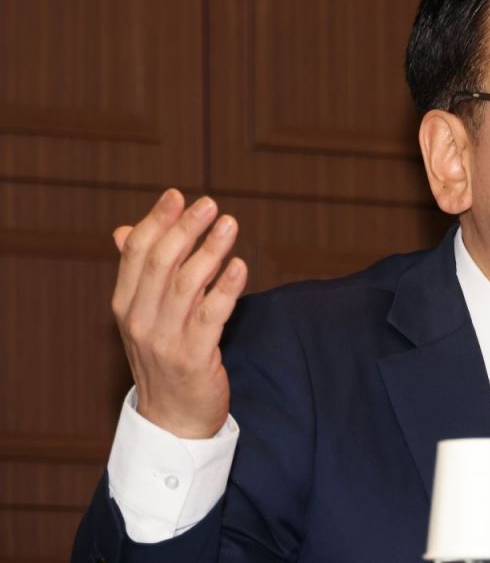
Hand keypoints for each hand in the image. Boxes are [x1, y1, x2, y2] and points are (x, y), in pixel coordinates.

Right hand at [111, 189, 247, 438]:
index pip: (135, 254)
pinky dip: (227, 288)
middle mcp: (140, 320)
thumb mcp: (144, 316)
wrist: (173, 418)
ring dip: (210, 250)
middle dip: (185, 229)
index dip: (157, 221)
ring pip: (187, 284)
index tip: (177, 195)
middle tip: (210, 204)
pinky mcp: (194, 357)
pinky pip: (212, 315)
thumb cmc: (165, 357)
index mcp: (125, 305)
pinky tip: (240, 266)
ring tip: (230, 225)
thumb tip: (125, 230)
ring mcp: (166, 340)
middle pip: (161, 263)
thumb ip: (140, 274)